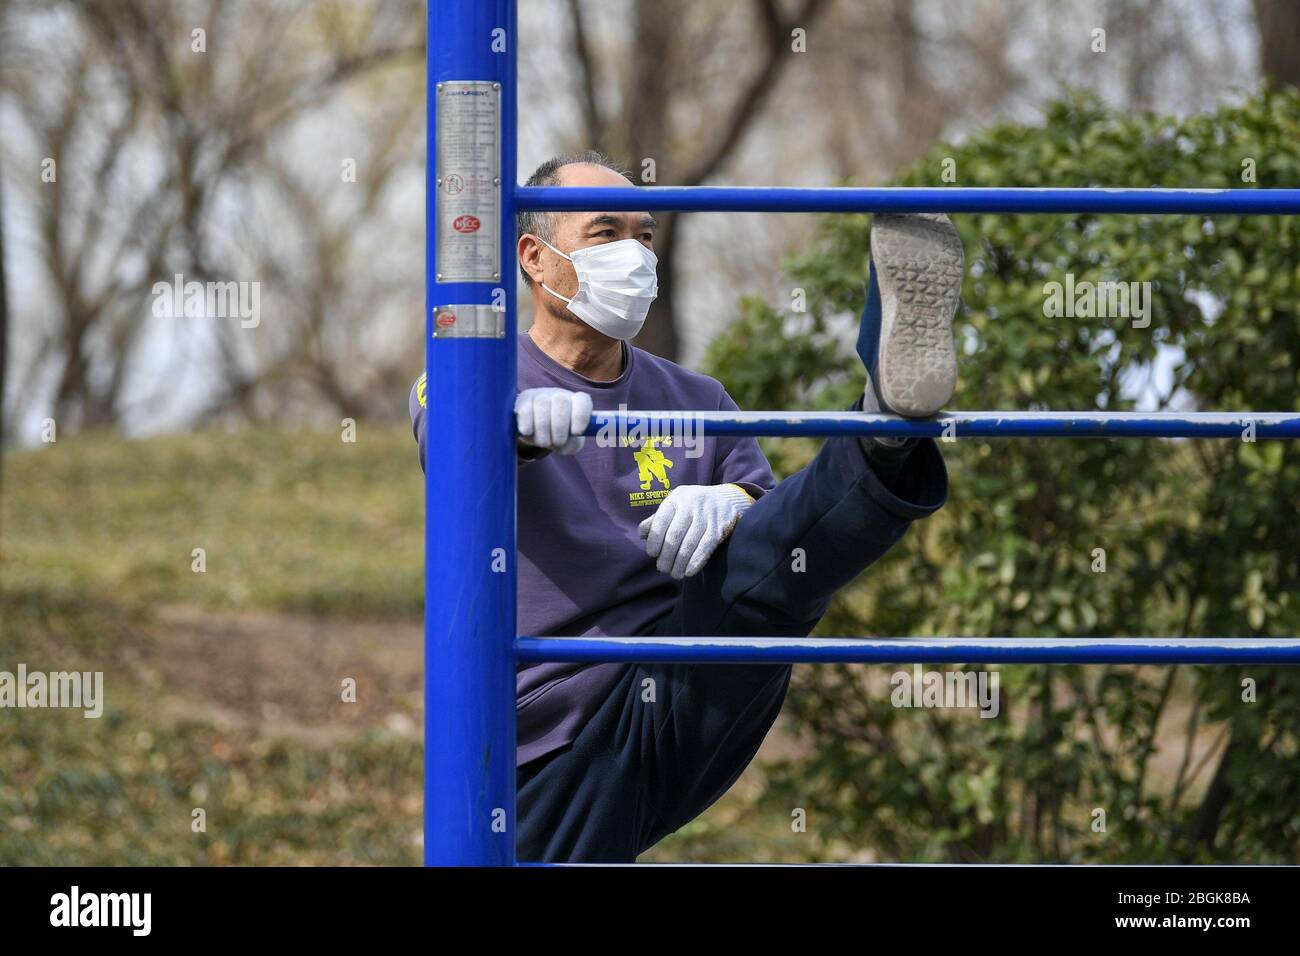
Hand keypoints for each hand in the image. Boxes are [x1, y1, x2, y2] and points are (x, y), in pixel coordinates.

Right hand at [514, 387, 592, 454]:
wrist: (536, 434)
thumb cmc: (558, 438)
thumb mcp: (569, 444)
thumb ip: (572, 444)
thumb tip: (568, 442)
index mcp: (576, 402)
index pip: (583, 400)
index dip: (580, 416)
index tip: (576, 432)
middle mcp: (560, 395)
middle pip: (561, 401)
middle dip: (559, 427)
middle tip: (557, 442)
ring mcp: (540, 394)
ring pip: (542, 403)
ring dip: (542, 429)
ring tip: (543, 441)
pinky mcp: (523, 399)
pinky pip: (524, 408)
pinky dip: (527, 424)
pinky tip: (528, 432)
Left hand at [638, 484, 753, 578]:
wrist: (727, 498)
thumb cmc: (694, 505)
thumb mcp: (675, 505)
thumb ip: (658, 519)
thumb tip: (642, 534)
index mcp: (676, 498)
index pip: (661, 521)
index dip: (655, 540)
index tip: (652, 554)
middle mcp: (691, 504)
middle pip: (675, 535)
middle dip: (667, 555)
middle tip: (662, 568)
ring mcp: (707, 515)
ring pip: (690, 543)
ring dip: (680, 562)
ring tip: (674, 574)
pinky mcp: (719, 527)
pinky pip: (706, 547)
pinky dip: (696, 561)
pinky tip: (689, 572)